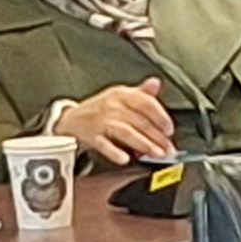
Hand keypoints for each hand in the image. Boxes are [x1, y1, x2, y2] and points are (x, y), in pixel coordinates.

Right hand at [57, 78, 179, 164]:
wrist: (71, 118)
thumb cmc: (99, 108)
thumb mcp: (120, 95)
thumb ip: (141, 93)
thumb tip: (155, 83)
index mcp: (122, 95)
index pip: (146, 103)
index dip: (160, 116)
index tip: (170, 129)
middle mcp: (112, 106)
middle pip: (140, 121)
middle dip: (157, 137)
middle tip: (168, 149)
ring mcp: (102, 121)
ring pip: (126, 132)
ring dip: (143, 144)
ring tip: (156, 154)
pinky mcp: (91, 136)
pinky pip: (104, 144)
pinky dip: (115, 152)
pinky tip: (125, 158)